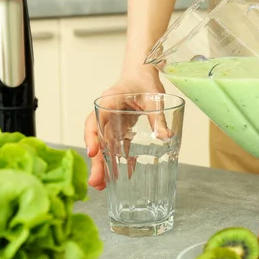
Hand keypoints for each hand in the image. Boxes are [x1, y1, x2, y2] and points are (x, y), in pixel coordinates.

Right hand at [84, 66, 166, 190]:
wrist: (142, 73)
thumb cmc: (144, 81)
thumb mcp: (154, 97)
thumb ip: (158, 117)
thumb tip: (166, 136)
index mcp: (108, 102)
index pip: (95, 120)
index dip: (92, 137)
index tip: (93, 153)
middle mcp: (105, 114)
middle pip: (97, 140)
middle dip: (96, 162)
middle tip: (96, 182)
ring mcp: (111, 123)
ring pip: (103, 146)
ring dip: (103, 165)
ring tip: (102, 186)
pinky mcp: (119, 128)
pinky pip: (115, 147)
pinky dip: (117, 161)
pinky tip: (122, 176)